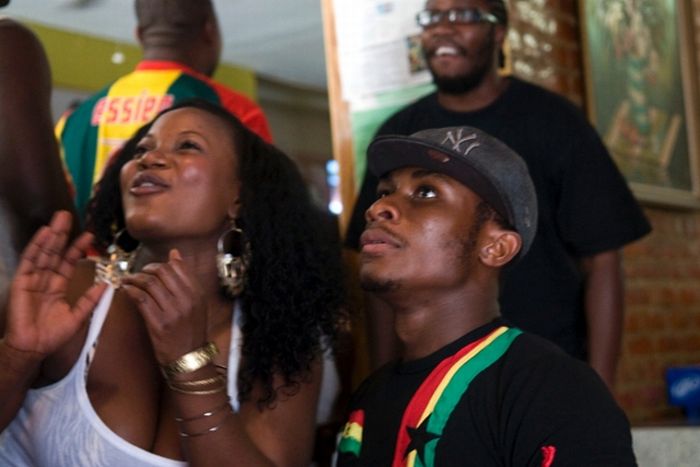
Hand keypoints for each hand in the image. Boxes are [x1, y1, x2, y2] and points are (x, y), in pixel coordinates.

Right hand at [4, 211, 106, 358]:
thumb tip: (106, 284)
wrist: (33, 347)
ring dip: (52, 235)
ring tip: (60, 218)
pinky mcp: (21, 282)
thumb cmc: (53, 335)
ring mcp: (32, 279)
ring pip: (44, 252)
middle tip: (69, 215)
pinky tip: (45, 233)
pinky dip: (37, 246)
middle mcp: (45, 280)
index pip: (68, 262)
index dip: (77, 249)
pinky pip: (30, 261)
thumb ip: (90, 300)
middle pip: (55, 252)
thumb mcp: (78, 316)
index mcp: (57, 287)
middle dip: (63, 234)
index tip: (89, 235)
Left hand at [120, 249, 207, 364]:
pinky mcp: (158, 324)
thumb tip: (175, 254)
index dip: (161, 264)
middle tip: (137, 273)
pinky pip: (141, 299)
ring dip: (134, 279)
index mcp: (197, 293)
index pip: (177, 267)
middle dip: (145, 269)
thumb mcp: (197, 303)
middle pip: (161, 272)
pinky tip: (126, 291)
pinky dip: (130, 291)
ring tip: (127, 280)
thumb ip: (187, 279)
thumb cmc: (191, 330)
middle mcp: (186, 300)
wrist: (190, 358)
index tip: (151, 268)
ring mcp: (172, 312)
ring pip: (149, 284)